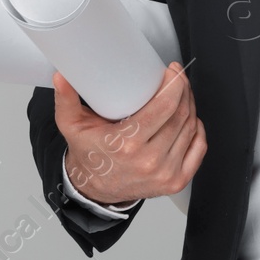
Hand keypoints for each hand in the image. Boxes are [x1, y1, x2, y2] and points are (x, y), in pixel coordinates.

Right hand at [56, 62, 205, 204]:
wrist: (94, 189)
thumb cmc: (88, 153)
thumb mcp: (72, 126)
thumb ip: (66, 100)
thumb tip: (61, 76)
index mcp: (127, 144)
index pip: (164, 107)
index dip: (174, 84)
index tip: (172, 70)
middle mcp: (149, 161)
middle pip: (180, 114)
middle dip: (183, 89)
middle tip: (176, 77)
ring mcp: (165, 174)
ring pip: (190, 128)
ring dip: (190, 105)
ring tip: (181, 94)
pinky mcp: (176, 181)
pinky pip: (199, 148)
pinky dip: (197, 129)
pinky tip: (189, 117)